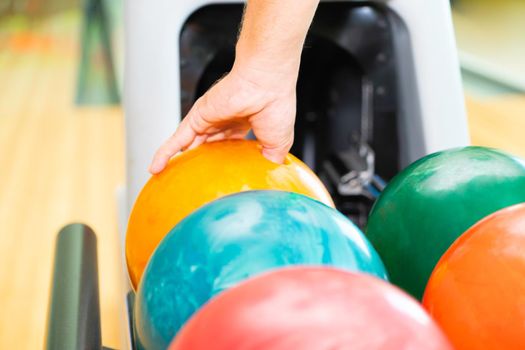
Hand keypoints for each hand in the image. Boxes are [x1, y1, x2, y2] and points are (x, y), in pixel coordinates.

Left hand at [149, 64, 296, 173]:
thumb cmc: (276, 106)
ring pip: (190, 144)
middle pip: (208, 145)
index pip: (230, 145)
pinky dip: (165, 153)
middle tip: (195, 178)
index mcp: (244, 124)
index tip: (224, 174)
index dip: (226, 159)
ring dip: (179, 159)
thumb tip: (269, 175)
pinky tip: (155, 168)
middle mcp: (224, 120)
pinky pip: (177, 139)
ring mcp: (209, 120)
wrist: (265, 84)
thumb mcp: (278, 143)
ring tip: (169, 177)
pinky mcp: (196, 119)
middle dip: (202, 160)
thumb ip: (271, 160)